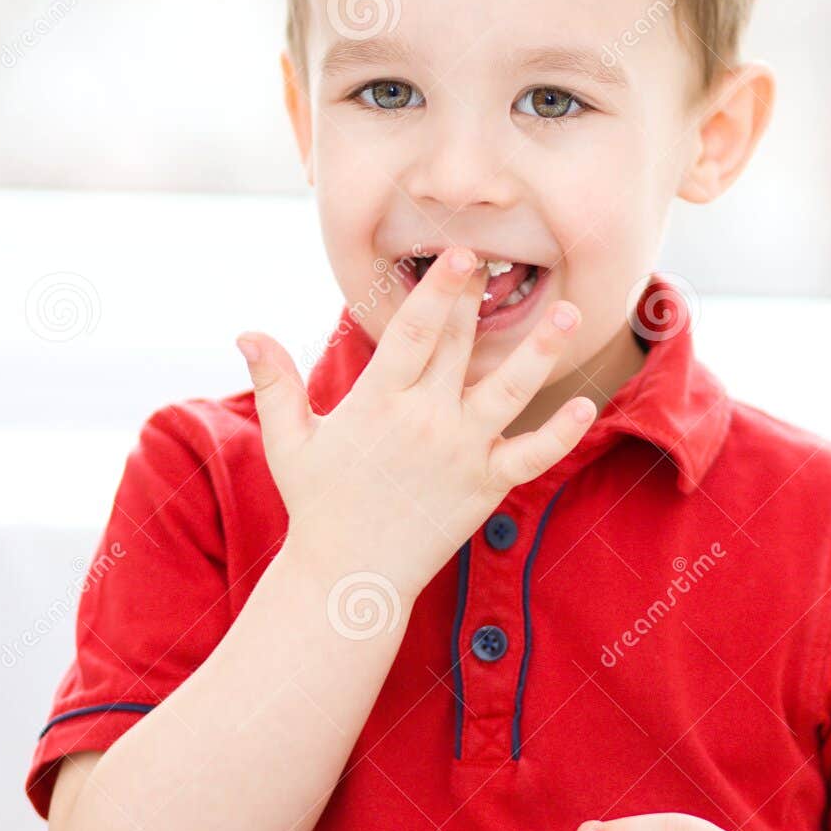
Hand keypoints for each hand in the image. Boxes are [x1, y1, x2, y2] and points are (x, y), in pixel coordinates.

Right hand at [236, 247, 595, 600]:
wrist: (350, 577)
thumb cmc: (318, 504)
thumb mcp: (289, 442)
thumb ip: (275, 383)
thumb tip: (245, 332)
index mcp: (379, 402)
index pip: (412, 332)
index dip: (438, 290)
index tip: (461, 253)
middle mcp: (425, 421)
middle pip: (460, 348)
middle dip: (480, 301)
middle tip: (504, 255)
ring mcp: (461, 452)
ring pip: (508, 392)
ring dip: (540, 352)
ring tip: (569, 311)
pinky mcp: (486, 485)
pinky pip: (531, 455)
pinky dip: (559, 434)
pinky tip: (585, 406)